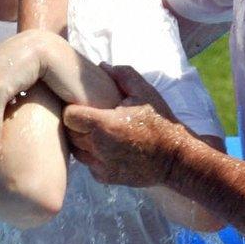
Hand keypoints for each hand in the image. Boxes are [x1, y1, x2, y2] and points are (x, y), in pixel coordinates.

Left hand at [63, 64, 186, 187]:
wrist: (175, 158)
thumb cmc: (160, 122)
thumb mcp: (145, 92)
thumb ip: (123, 75)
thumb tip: (102, 66)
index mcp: (105, 125)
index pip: (69, 116)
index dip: (73, 109)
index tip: (83, 105)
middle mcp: (98, 147)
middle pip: (70, 133)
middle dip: (77, 124)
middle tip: (89, 116)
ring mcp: (101, 165)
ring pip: (76, 150)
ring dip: (82, 140)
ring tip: (96, 131)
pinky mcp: (106, 178)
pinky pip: (88, 164)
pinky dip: (92, 156)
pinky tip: (106, 148)